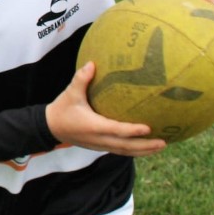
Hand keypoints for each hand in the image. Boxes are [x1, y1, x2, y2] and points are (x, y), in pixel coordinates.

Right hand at [45, 62, 167, 156]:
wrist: (50, 127)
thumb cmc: (62, 109)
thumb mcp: (70, 93)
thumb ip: (81, 78)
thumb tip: (93, 63)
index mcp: (93, 126)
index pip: (116, 130)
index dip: (132, 131)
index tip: (148, 128)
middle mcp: (99, 139)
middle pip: (125, 146)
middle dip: (145, 146)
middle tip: (163, 142)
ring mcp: (100, 145)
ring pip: (124, 151)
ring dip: (143, 151)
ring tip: (161, 146)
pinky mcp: (100, 146)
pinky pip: (120, 150)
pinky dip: (134, 150)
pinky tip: (145, 146)